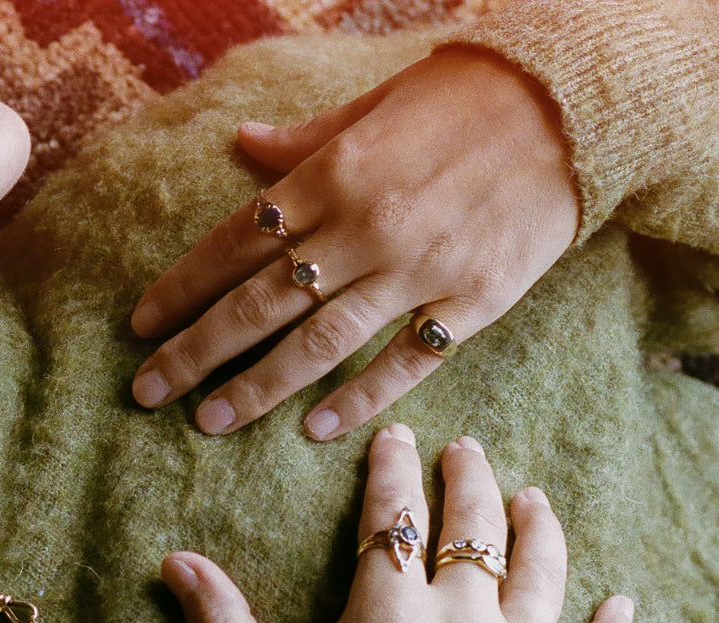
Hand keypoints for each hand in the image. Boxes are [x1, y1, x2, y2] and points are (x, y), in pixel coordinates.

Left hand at [131, 49, 577, 440]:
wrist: (576, 106)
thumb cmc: (468, 97)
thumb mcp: (375, 104)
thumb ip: (305, 139)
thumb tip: (241, 145)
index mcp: (333, 174)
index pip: (236, 241)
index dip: (183, 287)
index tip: (141, 326)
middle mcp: (366, 227)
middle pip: (261, 302)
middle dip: (196, 350)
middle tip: (147, 391)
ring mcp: (420, 270)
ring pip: (319, 342)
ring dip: (257, 387)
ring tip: (208, 423)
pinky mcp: (473, 300)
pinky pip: (406, 360)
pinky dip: (359, 396)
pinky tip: (315, 430)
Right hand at [160, 425, 631, 622]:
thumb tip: (174, 560)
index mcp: (389, 617)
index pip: (394, 518)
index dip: (392, 471)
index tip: (396, 438)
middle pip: (476, 530)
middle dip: (470, 479)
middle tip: (466, 449)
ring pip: (542, 577)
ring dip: (541, 529)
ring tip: (536, 499)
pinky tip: (623, 605)